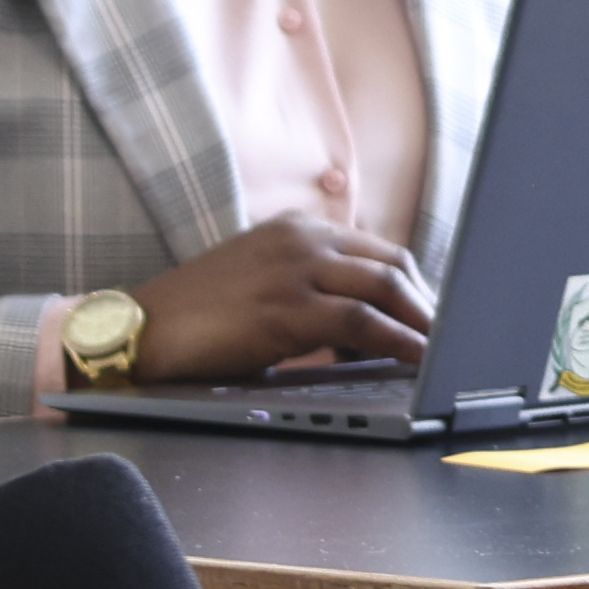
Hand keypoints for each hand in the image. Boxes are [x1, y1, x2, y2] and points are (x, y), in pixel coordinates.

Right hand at [128, 216, 437, 381]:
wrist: (139, 328)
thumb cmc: (201, 315)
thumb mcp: (264, 283)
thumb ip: (313, 288)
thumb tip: (369, 325)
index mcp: (297, 229)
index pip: (379, 251)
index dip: (416, 287)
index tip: (435, 317)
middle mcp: (301, 239)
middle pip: (393, 265)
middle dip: (429, 305)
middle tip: (449, 339)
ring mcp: (294, 269)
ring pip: (385, 288)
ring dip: (423, 324)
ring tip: (443, 353)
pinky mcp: (286, 307)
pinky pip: (363, 321)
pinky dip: (399, 341)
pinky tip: (415, 359)